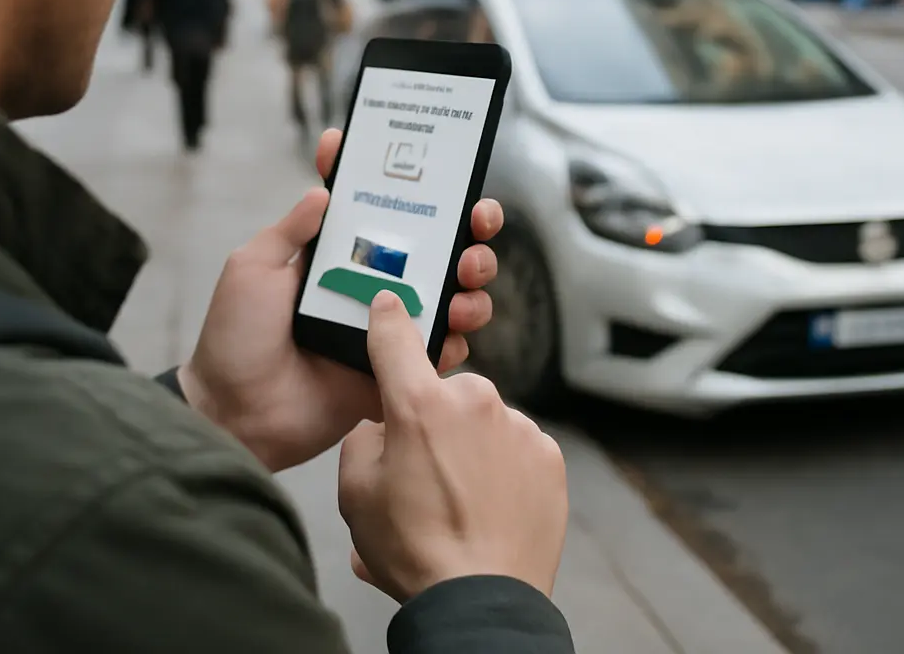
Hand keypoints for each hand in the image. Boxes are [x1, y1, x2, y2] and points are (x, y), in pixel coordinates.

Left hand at [179, 129, 503, 472]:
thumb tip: (322, 190)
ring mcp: (390, 327)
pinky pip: (443, 350)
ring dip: (473, 280)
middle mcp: (374, 286)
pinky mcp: (397, 369)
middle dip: (469, 230)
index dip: (408, 186)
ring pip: (453, 294)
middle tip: (475, 224)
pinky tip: (453, 328)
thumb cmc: (236, 337)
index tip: (426, 164)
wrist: (237, 413)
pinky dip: (457, 337)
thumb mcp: (254, 269)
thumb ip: (290, 230)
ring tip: (466, 279)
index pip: (384, 211)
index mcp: (342, 257)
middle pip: (438, 248)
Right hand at [338, 291, 567, 604]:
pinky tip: (490, 508)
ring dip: (468, 450)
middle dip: (431, 425)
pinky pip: (515, 447)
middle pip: (442, 396)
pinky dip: (502, 469)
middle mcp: (474, 401)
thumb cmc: (414, 549)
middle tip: (423, 477)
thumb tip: (384, 427)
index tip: (388, 302)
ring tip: (459, 505)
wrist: (482, 601)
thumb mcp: (355, 492)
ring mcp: (518, 425)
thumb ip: (364, 438)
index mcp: (419, 404)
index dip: (387, 317)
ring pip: (481, 424)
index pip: (395, 337)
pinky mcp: (548, 453)